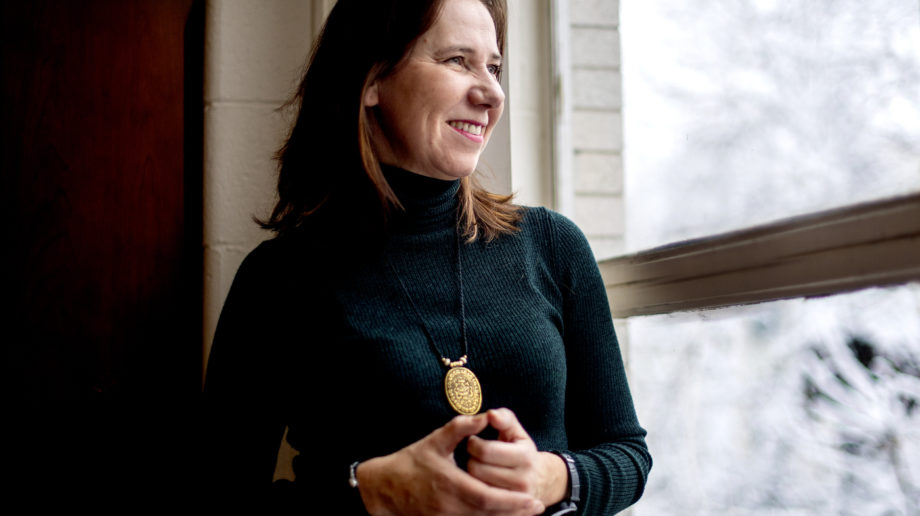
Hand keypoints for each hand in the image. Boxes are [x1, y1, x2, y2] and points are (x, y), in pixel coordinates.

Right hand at [356, 414, 545, 515]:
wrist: (383, 488)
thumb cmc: (410, 462)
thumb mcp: (435, 441)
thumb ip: (460, 428)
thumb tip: (484, 416)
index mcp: (451, 485)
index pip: (488, 498)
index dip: (512, 501)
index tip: (532, 499)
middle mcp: (450, 507)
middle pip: (489, 514)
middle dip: (515, 512)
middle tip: (537, 507)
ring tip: (526, 512)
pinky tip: (502, 515)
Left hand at [466, 408, 567, 507]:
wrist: (539, 479)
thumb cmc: (520, 449)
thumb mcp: (516, 431)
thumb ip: (504, 418)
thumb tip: (491, 414)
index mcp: (524, 456)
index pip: (485, 451)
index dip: (473, 443)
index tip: (473, 441)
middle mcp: (522, 480)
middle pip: (478, 470)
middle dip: (470, 459)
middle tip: (473, 455)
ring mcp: (516, 499)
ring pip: (476, 487)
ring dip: (471, 476)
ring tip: (477, 467)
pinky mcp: (509, 510)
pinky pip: (481, 502)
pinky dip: (476, 490)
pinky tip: (479, 482)